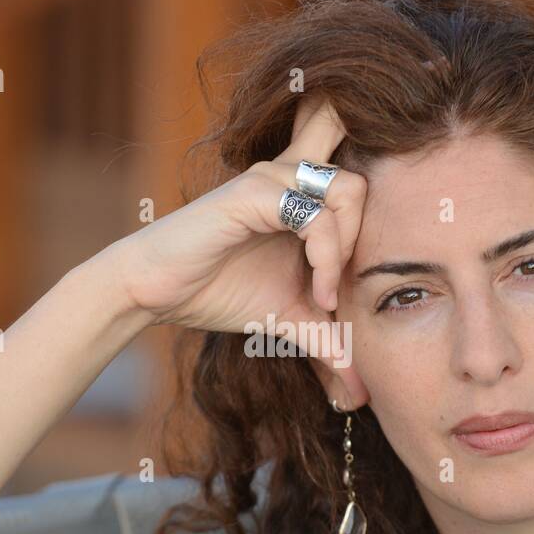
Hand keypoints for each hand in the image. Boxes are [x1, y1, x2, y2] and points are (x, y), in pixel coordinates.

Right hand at [112, 95, 367, 399]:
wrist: (155, 293)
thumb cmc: (217, 291)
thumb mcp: (288, 318)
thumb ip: (328, 340)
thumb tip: (362, 392)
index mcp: (299, 188)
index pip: (346, 142)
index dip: (378, 163)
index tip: (355, 257)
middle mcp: (289, 173)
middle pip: (364, 174)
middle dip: (366, 235)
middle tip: (340, 286)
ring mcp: (271, 178)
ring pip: (348, 192)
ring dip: (345, 254)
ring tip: (325, 299)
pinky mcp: (253, 193)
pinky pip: (314, 216)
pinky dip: (327, 258)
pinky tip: (315, 293)